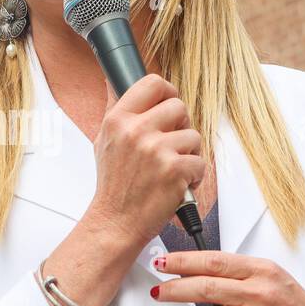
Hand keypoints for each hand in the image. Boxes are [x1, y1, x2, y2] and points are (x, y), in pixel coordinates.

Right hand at [85, 74, 205, 251]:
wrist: (115, 222)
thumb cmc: (113, 186)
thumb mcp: (104, 141)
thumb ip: (114, 110)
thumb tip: (113, 83)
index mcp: (118, 120)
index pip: (153, 83)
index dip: (167, 93)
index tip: (168, 107)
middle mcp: (136, 131)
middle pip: (179, 106)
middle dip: (180, 127)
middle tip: (170, 146)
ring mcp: (156, 150)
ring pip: (193, 135)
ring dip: (188, 154)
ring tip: (171, 169)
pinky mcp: (174, 169)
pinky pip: (201, 162)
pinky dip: (194, 176)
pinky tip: (177, 184)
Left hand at [149, 250, 304, 305]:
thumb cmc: (294, 304)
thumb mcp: (271, 276)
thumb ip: (238, 273)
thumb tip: (195, 270)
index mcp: (262, 270)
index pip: (214, 261)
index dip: (182, 261)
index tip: (163, 263)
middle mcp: (260, 293)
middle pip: (206, 287)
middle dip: (174, 289)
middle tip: (158, 292)